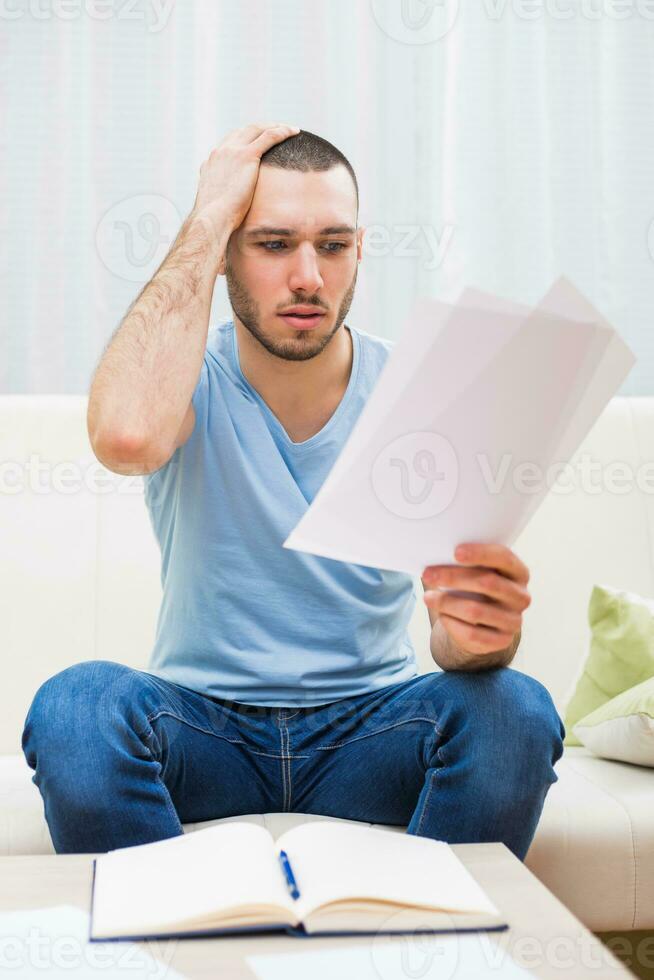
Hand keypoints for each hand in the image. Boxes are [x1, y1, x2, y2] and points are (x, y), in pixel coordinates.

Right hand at [191, 121, 299, 240]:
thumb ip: (222, 199)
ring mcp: (233, 151)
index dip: (246, 138)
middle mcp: (221, 152)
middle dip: (261, 128)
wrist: (212, 217)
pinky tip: (294, 131)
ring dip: (274, 126)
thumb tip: (228, 210)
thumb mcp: (216, 204)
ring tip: (289, 129)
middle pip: (244, 131)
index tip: (258, 141)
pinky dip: (282, 131)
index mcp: (212, 162)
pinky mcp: (246, 156)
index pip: (230, 141)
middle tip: (277, 131)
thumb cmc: (216, 219)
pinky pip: (269, 137)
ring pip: (257, 129)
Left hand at [421, 543, 530, 656]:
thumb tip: (437, 555)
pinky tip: (441, 615)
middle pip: (488, 583)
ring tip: (428, 597)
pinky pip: (472, 634)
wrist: (480, 624)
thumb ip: (465, 563)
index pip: (504, 558)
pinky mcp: (502, 641)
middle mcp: (521, 596)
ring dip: (446, 603)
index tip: (455, 552)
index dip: (480, 554)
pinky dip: (451, 623)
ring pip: (475, 611)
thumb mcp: (475, 572)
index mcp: (518, 572)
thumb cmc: (474, 588)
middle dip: (453, 577)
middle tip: (428, 574)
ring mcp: (513, 621)